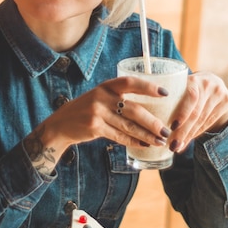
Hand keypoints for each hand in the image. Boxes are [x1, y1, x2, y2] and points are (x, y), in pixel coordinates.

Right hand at [25, 76, 170, 173]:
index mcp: (105, 86)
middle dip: (153, 122)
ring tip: (160, 140)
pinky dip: (134, 141)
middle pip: (134, 109)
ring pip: (129, 126)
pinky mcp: (94, 128)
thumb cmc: (85, 111)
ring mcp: (97, 113)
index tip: (165, 93)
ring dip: (147, 135)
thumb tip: (149, 109)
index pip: (130, 82)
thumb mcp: (99, 98)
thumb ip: (118, 99)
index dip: (148, 87)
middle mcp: (101, 97)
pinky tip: (144, 145)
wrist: (60, 125)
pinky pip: (119, 136)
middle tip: (167, 130)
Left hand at [167, 71, 227, 152]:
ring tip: (177, 146)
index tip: (172, 128)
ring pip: (202, 120)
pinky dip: (196, 133)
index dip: (182, 113)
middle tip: (172, 145)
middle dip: (183, 131)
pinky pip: (209, 122)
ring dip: (188, 135)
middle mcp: (208, 84)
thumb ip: (172, 99)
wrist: (213, 82)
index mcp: (194, 78)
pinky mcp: (227, 102)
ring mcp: (219, 93)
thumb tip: (155, 125)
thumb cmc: (188, 88)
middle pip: (196, 113)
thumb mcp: (181, 87)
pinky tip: (187, 141)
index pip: (191, 97)